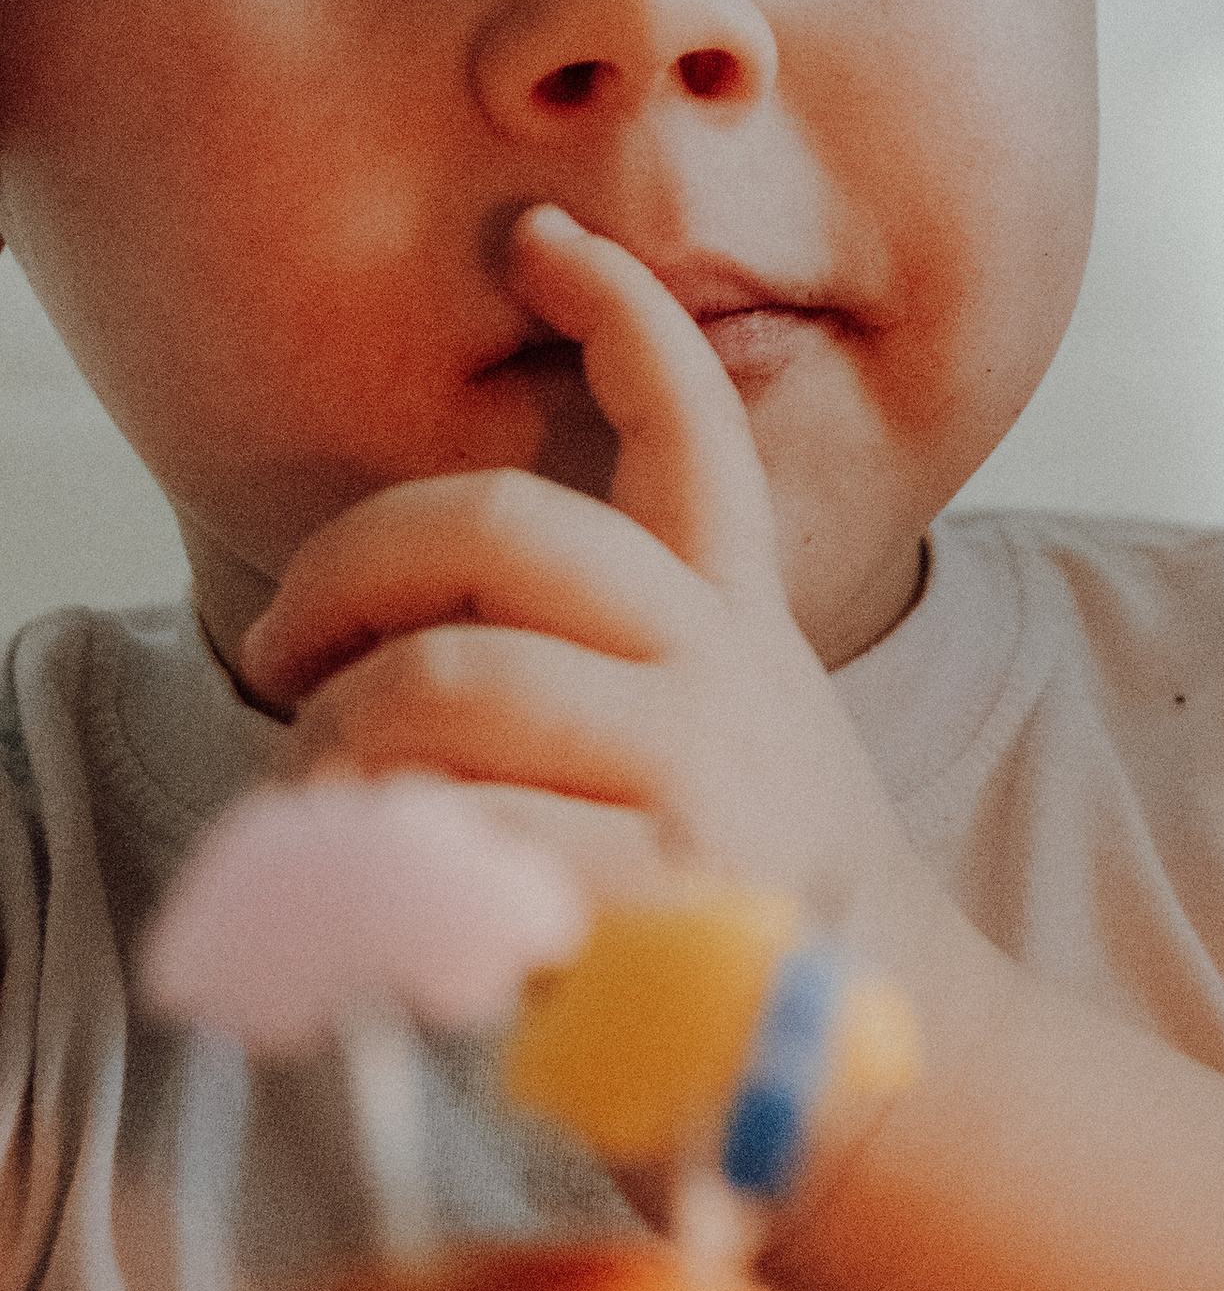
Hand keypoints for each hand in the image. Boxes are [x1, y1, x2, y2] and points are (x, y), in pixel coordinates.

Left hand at [237, 205, 904, 905]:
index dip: (623, 314)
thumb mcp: (716, 742)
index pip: (692, 427)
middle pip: (500, 528)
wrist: (883, 1053)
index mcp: (735, 619)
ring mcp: (696, 769)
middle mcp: (722, 668)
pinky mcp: (659, 883)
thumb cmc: (748, 900)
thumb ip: (595, 669)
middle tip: (273, 658)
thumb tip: (367, 656)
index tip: (544, 237)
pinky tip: (381, 901)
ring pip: (446, 680)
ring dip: (335, 745)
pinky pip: (453, 828)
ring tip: (321, 811)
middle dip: (344, 574)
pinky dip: (381, 862)